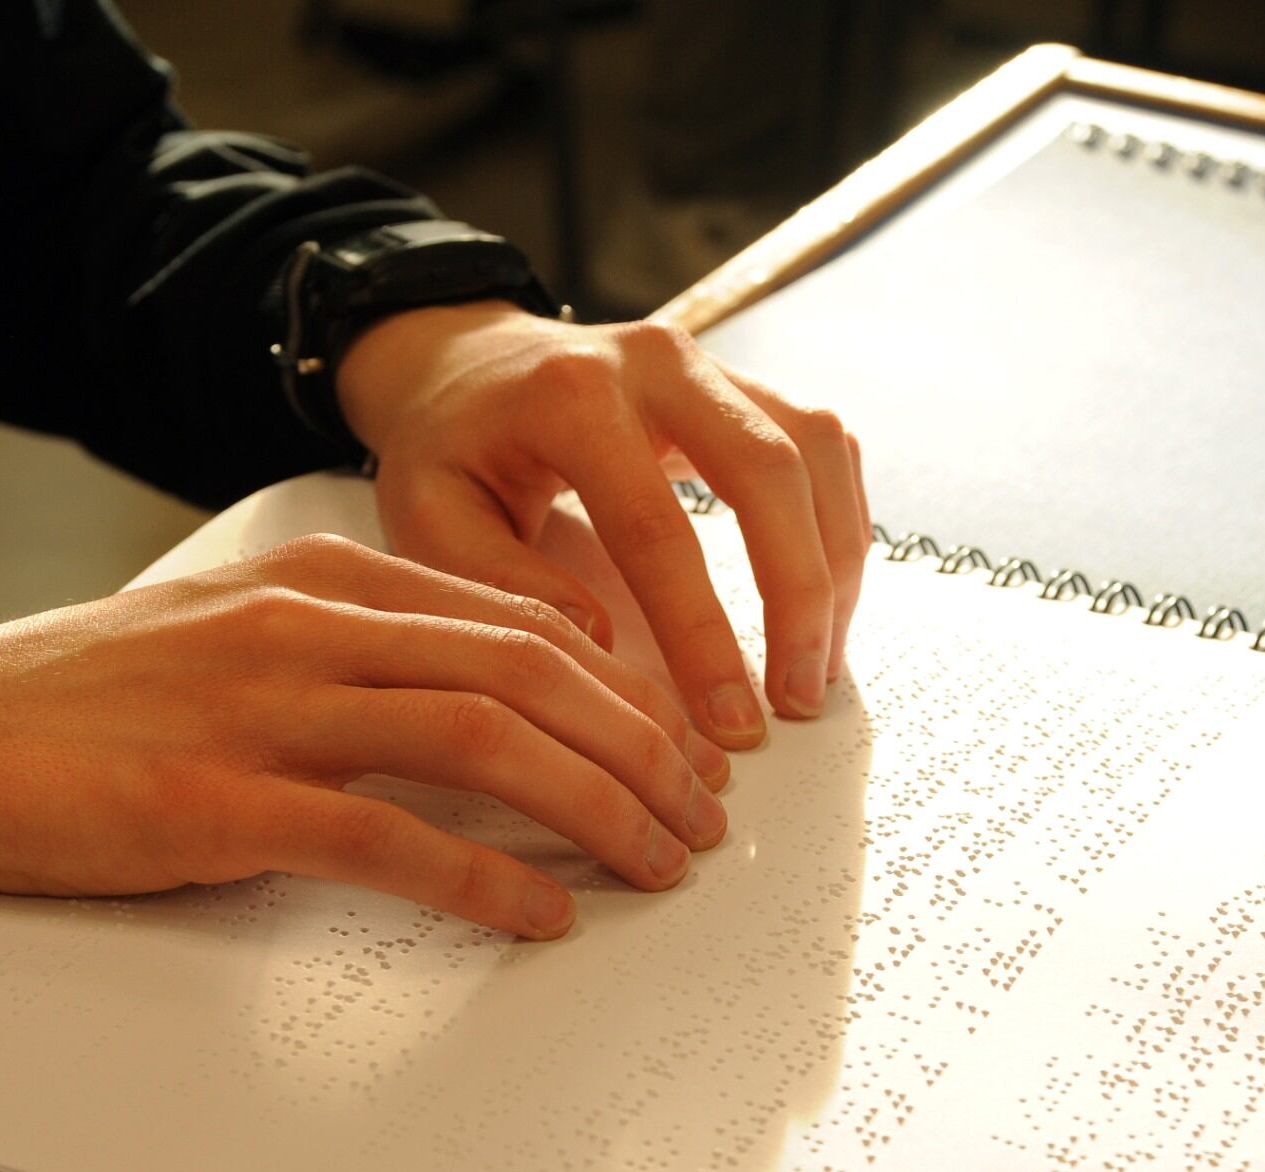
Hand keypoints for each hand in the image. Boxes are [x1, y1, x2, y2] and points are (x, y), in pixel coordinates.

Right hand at [0, 537, 731, 938]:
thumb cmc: (98, 692)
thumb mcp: (244, 629)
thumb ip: (363, 646)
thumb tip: (494, 698)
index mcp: (326, 578)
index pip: (521, 620)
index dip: (624, 689)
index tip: (677, 747)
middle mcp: (310, 626)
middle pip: (527, 672)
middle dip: (639, 746)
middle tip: (701, 814)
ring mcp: (265, 710)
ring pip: (481, 740)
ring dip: (595, 805)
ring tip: (660, 861)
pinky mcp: (219, 802)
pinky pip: (388, 836)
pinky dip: (486, 875)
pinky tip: (543, 911)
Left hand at [335, 302, 870, 749]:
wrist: (461, 365)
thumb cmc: (446, 451)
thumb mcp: (428, 520)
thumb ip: (504, 582)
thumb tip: (604, 641)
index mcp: (569, 396)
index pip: (658, 529)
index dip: (703, 633)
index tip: (729, 718)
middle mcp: (654, 360)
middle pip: (768, 470)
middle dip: (800, 593)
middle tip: (797, 697)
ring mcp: (709, 363)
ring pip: (816, 450)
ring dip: (835, 562)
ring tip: (817, 663)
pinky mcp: (741, 383)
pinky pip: (821, 446)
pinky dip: (836, 525)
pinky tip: (822, 602)